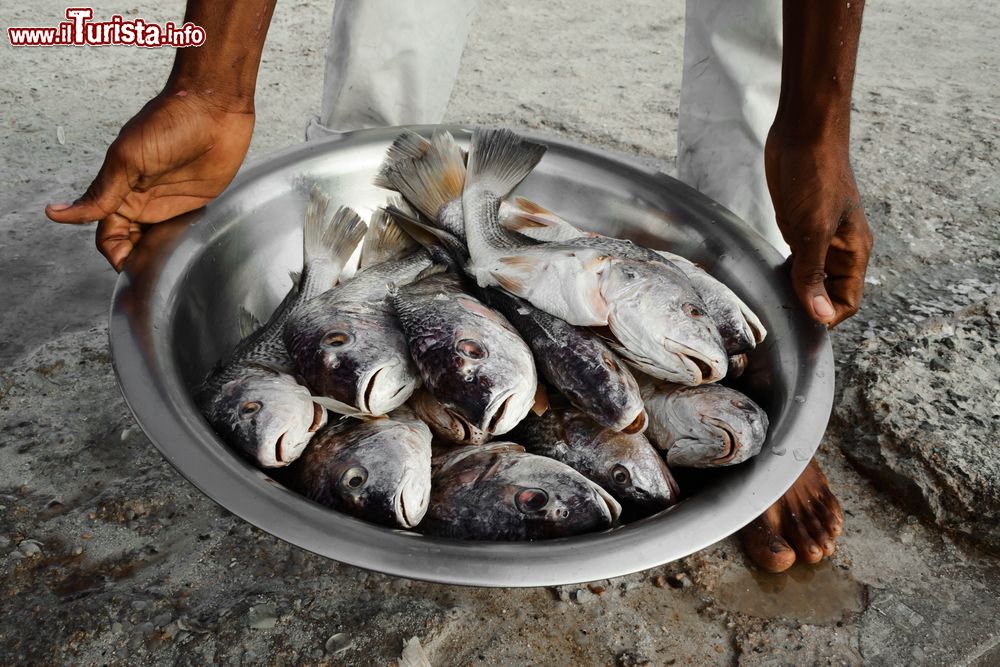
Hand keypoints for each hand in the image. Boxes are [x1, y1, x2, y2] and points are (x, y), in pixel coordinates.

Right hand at [45, 89, 254, 270]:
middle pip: (129, 242)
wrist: (214, 109)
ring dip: (156, 256)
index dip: (112, 252)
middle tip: (149, 273)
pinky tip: (183, 255)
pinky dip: (179, 245)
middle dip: (134, 261)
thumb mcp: (128, 159)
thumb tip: (58, 214)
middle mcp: (141, 199)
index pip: (106, 233)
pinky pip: (181, 231)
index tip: (124, 265)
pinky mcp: (195, 204)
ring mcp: (168, 203)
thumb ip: (102, 193)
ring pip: (154, 240)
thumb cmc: (171, 122)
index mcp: (119, 190)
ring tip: (166, 269)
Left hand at [765, 128, 873, 327]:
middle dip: (810, 307)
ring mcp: (820, 238)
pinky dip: (787, 272)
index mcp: (855, 250)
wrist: (803, 135)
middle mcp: (841, 248)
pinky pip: (798, 261)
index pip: (849, 300)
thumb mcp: (813, 229)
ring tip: (772, 297)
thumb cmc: (816, 175)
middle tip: (778, 312)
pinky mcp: (800, 228)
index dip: (827, 316)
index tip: (798, 323)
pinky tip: (769, 275)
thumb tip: (821, 316)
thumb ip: (814, 274)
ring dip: (797, 291)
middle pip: (831, 293)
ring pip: (813, 279)